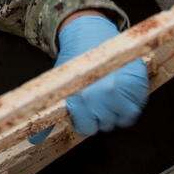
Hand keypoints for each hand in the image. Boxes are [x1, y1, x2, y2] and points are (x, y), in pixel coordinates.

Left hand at [30, 15, 147, 143]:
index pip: (86, 128)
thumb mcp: (59, 86)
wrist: (89, 32)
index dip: (84, 121)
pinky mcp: (138, 83)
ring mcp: (122, 90)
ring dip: (116, 112)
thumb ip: (52, 113)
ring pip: (122, 119)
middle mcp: (102, 96)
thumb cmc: (75, 61)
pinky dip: (130, 104)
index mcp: (79, 98)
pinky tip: (121, 92)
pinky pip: (136, 107)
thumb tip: (36, 140)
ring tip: (108, 97)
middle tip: (96, 99)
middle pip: (105, 125)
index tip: (84, 112)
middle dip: (100, 116)